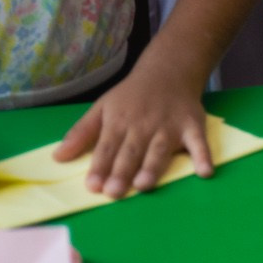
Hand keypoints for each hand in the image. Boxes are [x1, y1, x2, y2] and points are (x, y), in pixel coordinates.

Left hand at [55, 64, 213, 198]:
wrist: (168, 71)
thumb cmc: (131, 96)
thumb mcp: (102, 107)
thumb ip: (81, 133)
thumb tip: (57, 157)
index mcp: (119, 121)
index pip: (107, 147)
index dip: (100, 166)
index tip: (93, 186)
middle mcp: (144, 124)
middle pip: (132, 151)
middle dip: (122, 171)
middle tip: (114, 192)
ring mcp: (170, 125)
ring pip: (160, 149)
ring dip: (153, 166)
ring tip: (144, 185)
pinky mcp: (193, 126)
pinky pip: (199, 143)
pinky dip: (203, 156)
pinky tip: (205, 172)